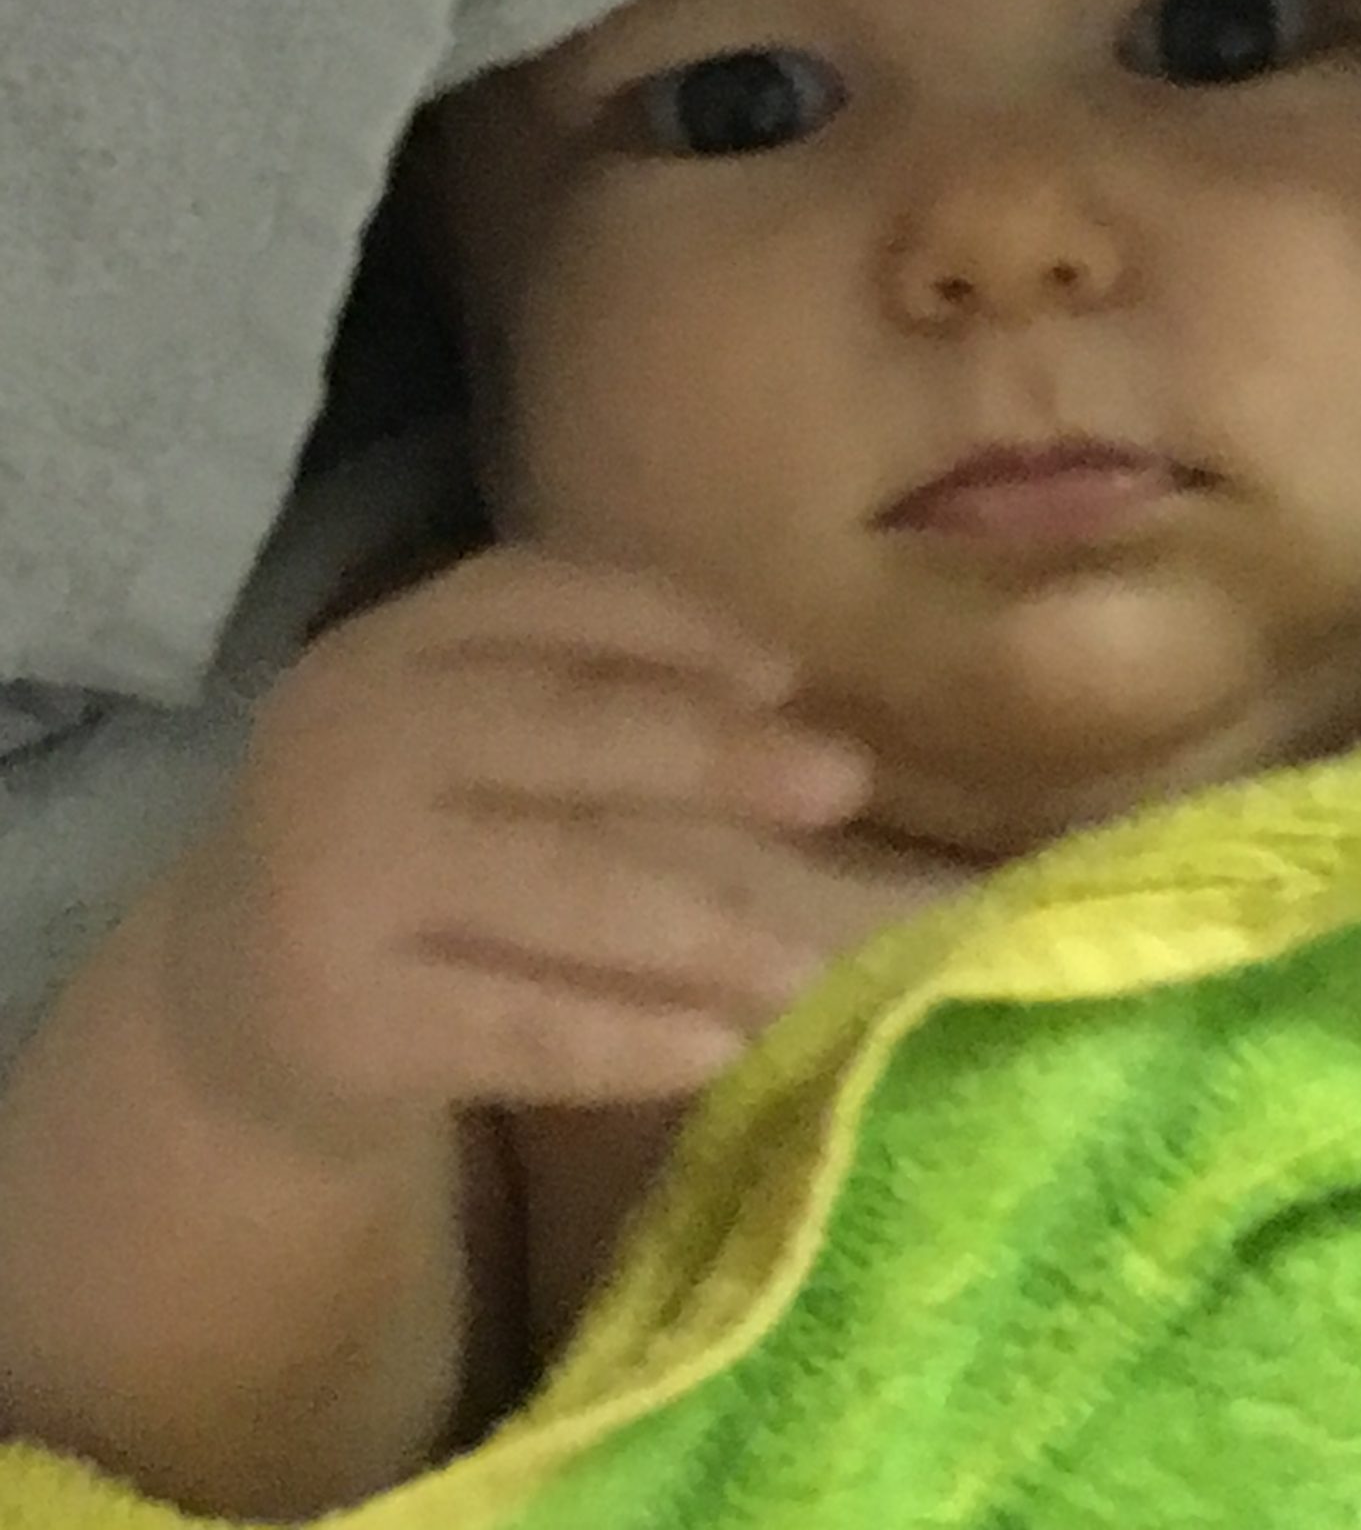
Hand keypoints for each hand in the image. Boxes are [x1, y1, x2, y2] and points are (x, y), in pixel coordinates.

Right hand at [144, 544, 875, 1158]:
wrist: (231, 1004)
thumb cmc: (406, 844)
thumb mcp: (461, 741)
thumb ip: (588, 701)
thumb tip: (784, 705)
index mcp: (391, 647)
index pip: (537, 599)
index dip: (669, 627)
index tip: (786, 673)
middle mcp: (352, 741)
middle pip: (564, 733)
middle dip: (716, 758)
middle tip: (843, 782)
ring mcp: (336, 879)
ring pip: (555, 888)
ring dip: (702, 925)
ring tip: (807, 960)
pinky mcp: (341, 1016)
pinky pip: (516, 1025)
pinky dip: (627, 1038)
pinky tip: (718, 1047)